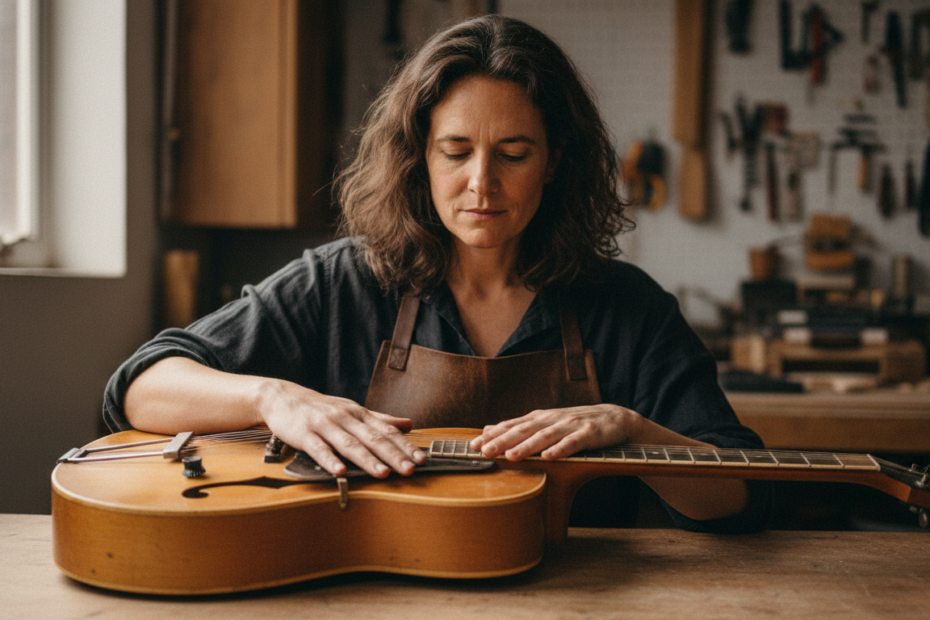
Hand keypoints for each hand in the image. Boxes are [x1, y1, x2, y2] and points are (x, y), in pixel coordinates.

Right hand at [260, 381, 426, 478]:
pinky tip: (340, 472)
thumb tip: (408, 423)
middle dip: (393, 455)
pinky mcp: (305, 434)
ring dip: (367, 460)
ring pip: (349, 444)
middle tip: (411, 469)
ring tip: (383, 474)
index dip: (405, 445)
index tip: (422, 459)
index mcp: (359, 414)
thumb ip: (380, 419)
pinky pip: (319, 448)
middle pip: (373, 439)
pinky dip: (330, 460)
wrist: (282, 397)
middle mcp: (345, 418)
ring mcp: (325, 425)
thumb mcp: (352, 410)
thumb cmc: (321, 408)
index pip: (387, 431)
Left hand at [469, 404, 640, 460]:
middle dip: (502, 441)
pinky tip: (549, 457)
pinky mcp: (589, 434)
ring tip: (510, 455)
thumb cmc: (576, 424)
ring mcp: (570, 425)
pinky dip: (561, 449)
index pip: (511, 425)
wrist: (615, 419)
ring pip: (545, 437)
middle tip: (484, 451)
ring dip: (527, 446)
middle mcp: (551, 419)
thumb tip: (487, 428)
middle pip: (523, 430)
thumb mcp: (545, 424)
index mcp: (539, 418)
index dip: (492, 435)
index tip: (473, 445)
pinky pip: (573, 443)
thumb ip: (518, 427)